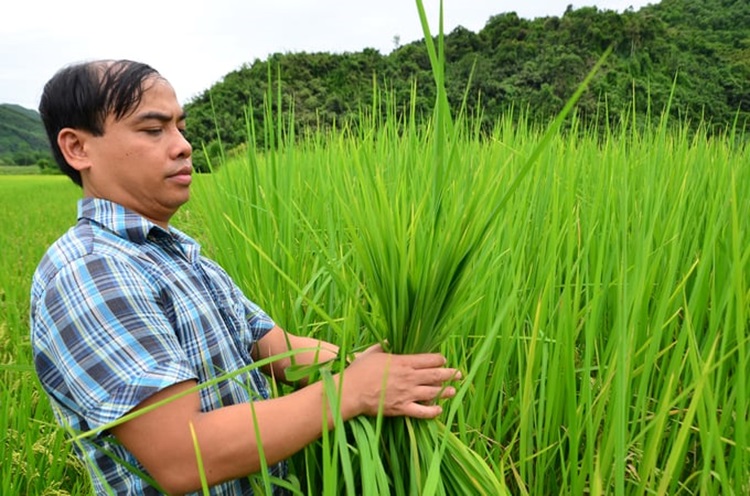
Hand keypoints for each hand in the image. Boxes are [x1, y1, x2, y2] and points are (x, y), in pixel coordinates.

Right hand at [340, 344, 461, 418]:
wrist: (351, 391)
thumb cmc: (360, 370)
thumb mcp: (373, 352)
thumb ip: (385, 345)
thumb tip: (392, 340)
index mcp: (404, 362)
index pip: (429, 359)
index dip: (439, 359)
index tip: (443, 359)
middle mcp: (409, 377)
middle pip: (435, 375)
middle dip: (449, 374)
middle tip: (459, 374)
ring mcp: (407, 394)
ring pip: (433, 392)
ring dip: (445, 391)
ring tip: (453, 390)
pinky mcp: (402, 408)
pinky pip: (422, 411)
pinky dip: (433, 411)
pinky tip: (439, 409)